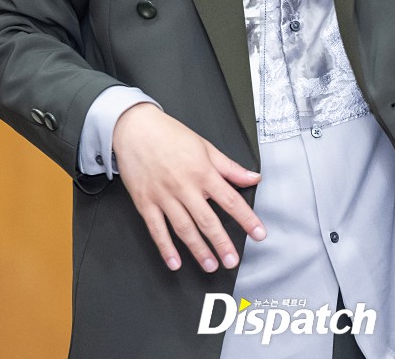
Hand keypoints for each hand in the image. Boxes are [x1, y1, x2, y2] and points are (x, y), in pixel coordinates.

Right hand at [112, 103, 265, 271]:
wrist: (136, 129)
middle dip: (222, 243)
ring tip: (210, 265)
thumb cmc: (170, 135)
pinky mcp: (145, 202)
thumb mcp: (205, 146)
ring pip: (184, 228)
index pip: (230, 199)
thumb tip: (253, 177)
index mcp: (202, 171)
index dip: (246, 218)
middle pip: (207, 220)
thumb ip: (230, 167)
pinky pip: (157, 229)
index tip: (259, 233)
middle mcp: (184, 186)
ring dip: (198, 250)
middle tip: (233, 260)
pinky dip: (166, 248)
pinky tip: (175, 262)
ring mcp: (164, 196)